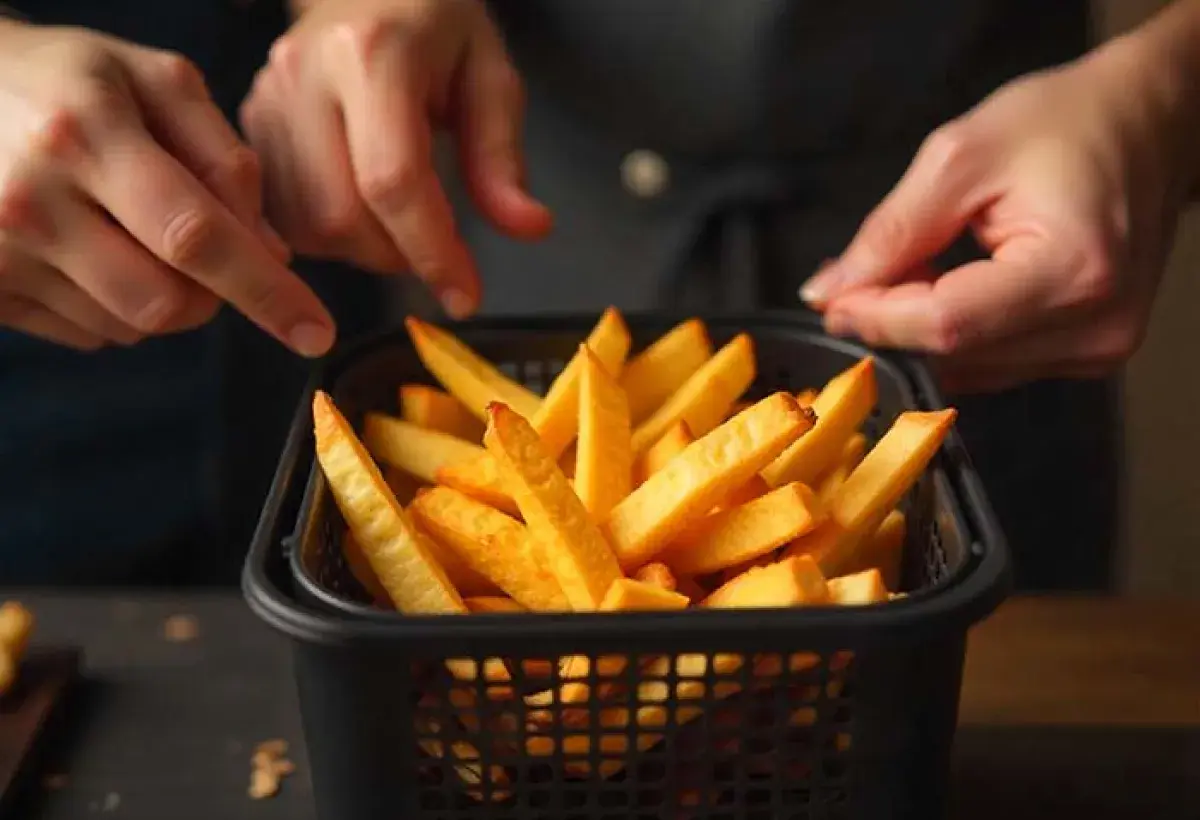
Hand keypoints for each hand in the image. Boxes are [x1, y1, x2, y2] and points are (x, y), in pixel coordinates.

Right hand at [0, 21, 334, 353]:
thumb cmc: (73, 82)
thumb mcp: (155, 83)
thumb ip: (226, 160)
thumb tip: (273, 253)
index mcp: (85, 134)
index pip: (197, 237)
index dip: (266, 291)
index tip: (316, 332)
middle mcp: (31, 200)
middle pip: (170, 303)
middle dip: (214, 293)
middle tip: (203, 246)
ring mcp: (0, 254)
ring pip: (132, 328)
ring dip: (163, 299)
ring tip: (132, 232)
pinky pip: (90, 335)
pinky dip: (115, 307)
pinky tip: (92, 251)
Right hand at [240, 0, 551, 317]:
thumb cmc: (436, 25)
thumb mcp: (489, 76)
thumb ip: (502, 157)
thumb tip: (529, 229)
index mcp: (373, 54)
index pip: (393, 181)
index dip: (431, 252)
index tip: (465, 296)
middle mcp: (305, 76)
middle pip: (339, 215)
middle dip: (396, 258)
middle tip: (435, 250)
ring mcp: (267, 100)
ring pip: (304, 226)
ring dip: (361, 253)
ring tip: (399, 227)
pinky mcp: (250, 122)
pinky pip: (281, 215)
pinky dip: (326, 238)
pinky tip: (360, 214)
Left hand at [800, 38, 1188, 393]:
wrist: (1151, 122)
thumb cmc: (1069, 122)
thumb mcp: (960, 157)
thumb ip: (890, 233)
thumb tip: (830, 293)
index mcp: (1072, 270)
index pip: (946, 324)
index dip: (876, 316)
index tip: (831, 298)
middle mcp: (1094, 325)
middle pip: (953, 353)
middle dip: (890, 320)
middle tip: (861, 275)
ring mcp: (1097, 347)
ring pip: (968, 367)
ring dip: (920, 328)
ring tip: (917, 264)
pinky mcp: (1090, 353)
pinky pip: (993, 363)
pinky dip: (955, 333)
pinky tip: (951, 283)